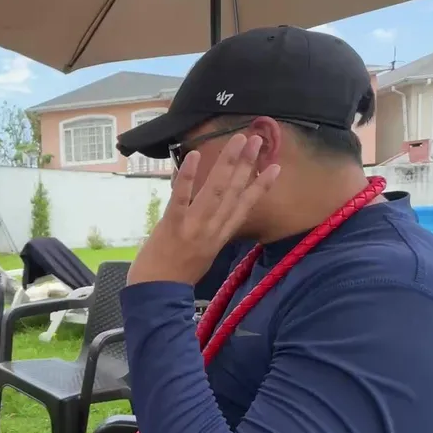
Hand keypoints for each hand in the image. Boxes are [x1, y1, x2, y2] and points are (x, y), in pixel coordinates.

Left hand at [128, 133, 279, 285]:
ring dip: (228, 162)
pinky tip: (195, 155)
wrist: (157, 294)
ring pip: (216, 190)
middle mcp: (213, 229)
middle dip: (248, 163)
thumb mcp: (205, 253)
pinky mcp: (173, 224)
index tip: (276, 166)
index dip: (262, 186)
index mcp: (221, 236)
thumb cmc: (178, 273)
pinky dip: (189, 176)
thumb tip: (218, 210)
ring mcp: (194, 226)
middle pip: (235, 192)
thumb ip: (213, 230)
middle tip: (257, 138)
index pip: (245, 206)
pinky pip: (182, 196)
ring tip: (239, 139)